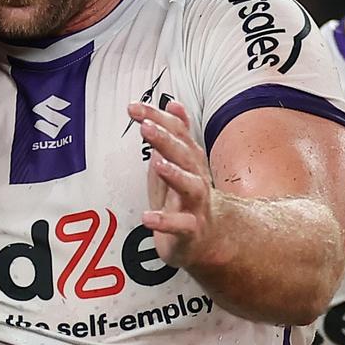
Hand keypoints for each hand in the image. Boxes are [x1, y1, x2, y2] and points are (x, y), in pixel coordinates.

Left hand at [128, 100, 226, 268]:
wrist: (209, 241)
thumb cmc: (185, 199)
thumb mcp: (179, 164)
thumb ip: (175, 135)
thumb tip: (173, 104)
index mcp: (191, 161)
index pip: (177, 133)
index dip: (157, 119)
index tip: (134, 108)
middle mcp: (197, 179)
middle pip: (185, 155)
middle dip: (166, 139)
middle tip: (146, 126)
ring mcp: (196, 205)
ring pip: (191, 187)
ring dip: (174, 174)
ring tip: (157, 163)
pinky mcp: (191, 231)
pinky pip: (181, 226)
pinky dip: (165, 222)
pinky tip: (147, 217)